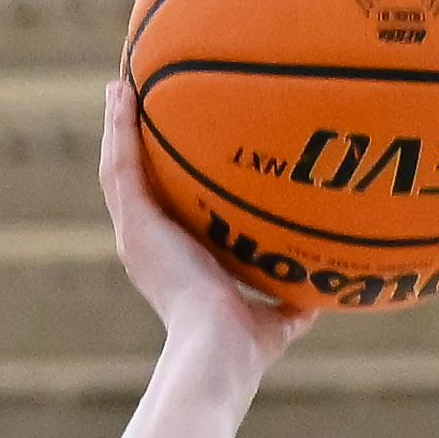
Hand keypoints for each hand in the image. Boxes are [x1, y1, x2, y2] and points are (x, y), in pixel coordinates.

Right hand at [100, 76, 318, 377]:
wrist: (220, 353)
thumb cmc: (245, 349)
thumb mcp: (275, 317)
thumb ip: (291, 301)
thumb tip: (322, 291)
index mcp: (172, 265)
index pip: (161, 212)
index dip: (161, 180)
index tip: (169, 150)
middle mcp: (147, 247)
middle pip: (133, 182)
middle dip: (131, 141)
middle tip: (132, 99)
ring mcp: (136, 236)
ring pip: (118, 168)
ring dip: (117, 124)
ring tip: (120, 84)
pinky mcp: (134, 227)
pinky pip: (120, 165)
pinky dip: (119, 128)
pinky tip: (122, 92)